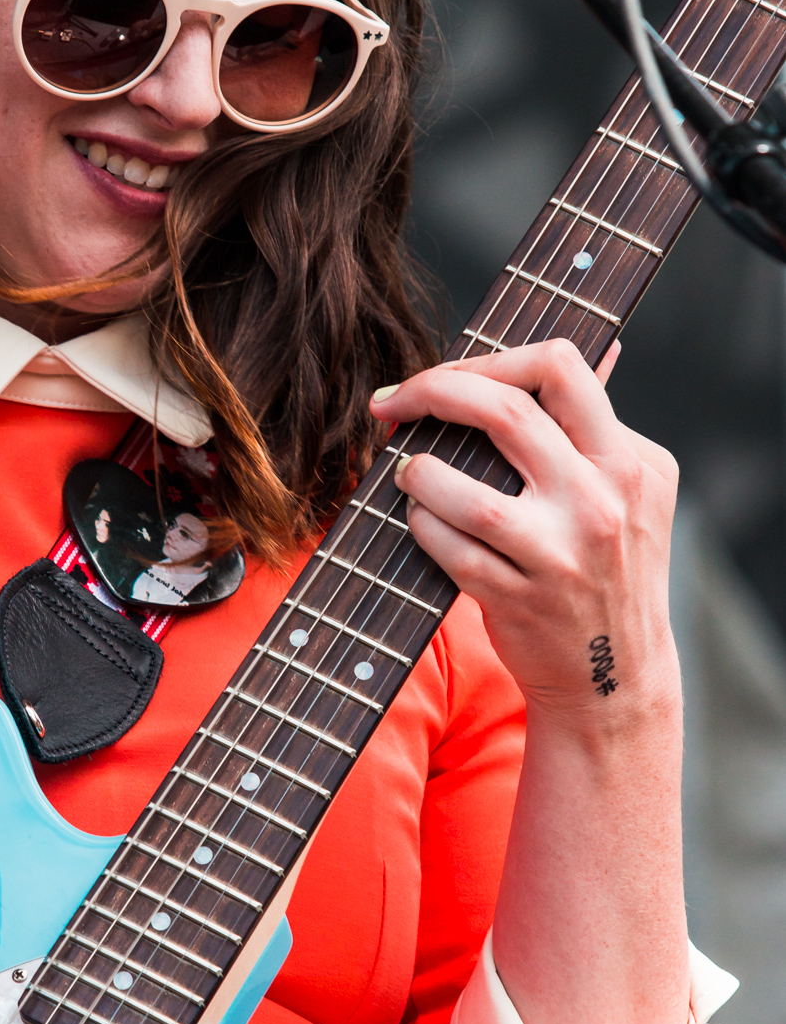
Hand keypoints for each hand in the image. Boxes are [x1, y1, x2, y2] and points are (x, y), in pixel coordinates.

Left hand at [371, 340, 679, 718]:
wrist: (616, 676)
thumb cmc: (610, 571)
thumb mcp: (631, 492)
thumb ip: (597, 429)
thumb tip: (598, 346)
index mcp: (631, 462)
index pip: (561, 369)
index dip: (488, 359)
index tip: (448, 373)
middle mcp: (603, 502)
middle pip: (506, 412)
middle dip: (433, 392)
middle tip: (392, 402)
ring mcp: (561, 555)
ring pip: (468, 491)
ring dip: (418, 471)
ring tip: (407, 472)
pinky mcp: (521, 599)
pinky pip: (449, 546)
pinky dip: (422, 524)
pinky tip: (419, 518)